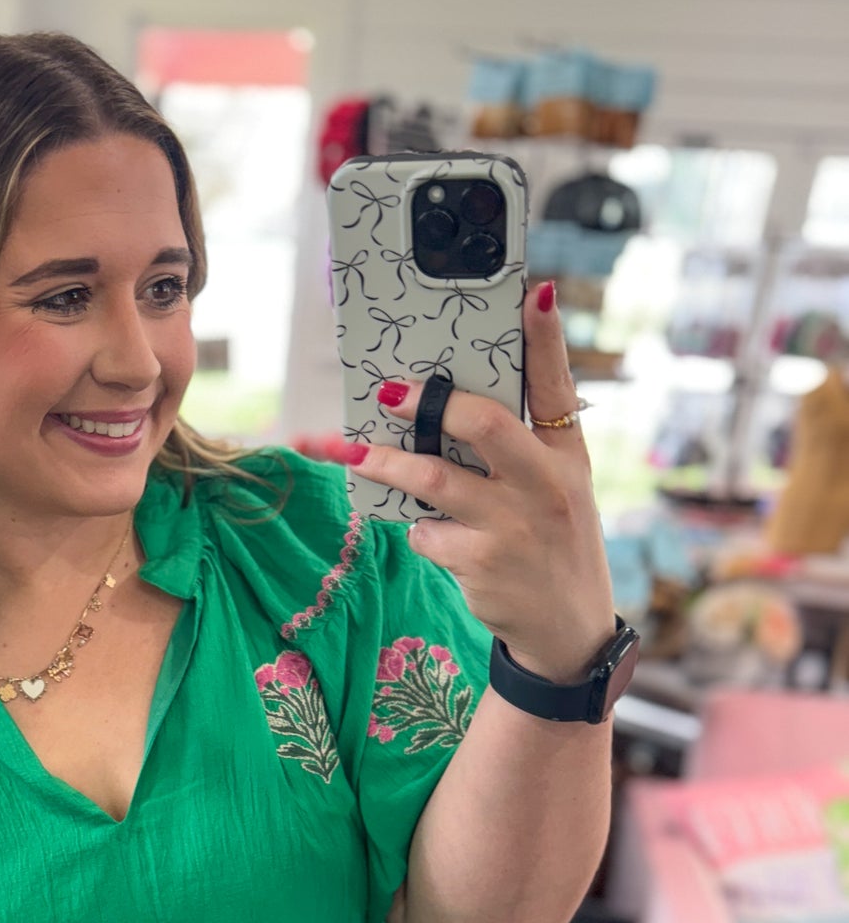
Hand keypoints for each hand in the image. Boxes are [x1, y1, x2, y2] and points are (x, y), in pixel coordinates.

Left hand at [353, 283, 617, 684]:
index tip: (529, 293)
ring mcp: (512, 525)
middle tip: (390, 392)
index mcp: (566, 454)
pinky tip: (431, 534)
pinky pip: (426, 532)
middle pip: (483, 425)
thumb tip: (453, 403)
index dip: (544, 338)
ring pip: (432, 480)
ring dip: (386, 463)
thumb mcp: (559, 487)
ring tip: (355, 452)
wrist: (567, 628)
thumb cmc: (551, 542)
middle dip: (430, 403)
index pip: (555, 385)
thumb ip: (521, 444)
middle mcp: (545, 484)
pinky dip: (418, 529)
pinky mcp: (481, 562)